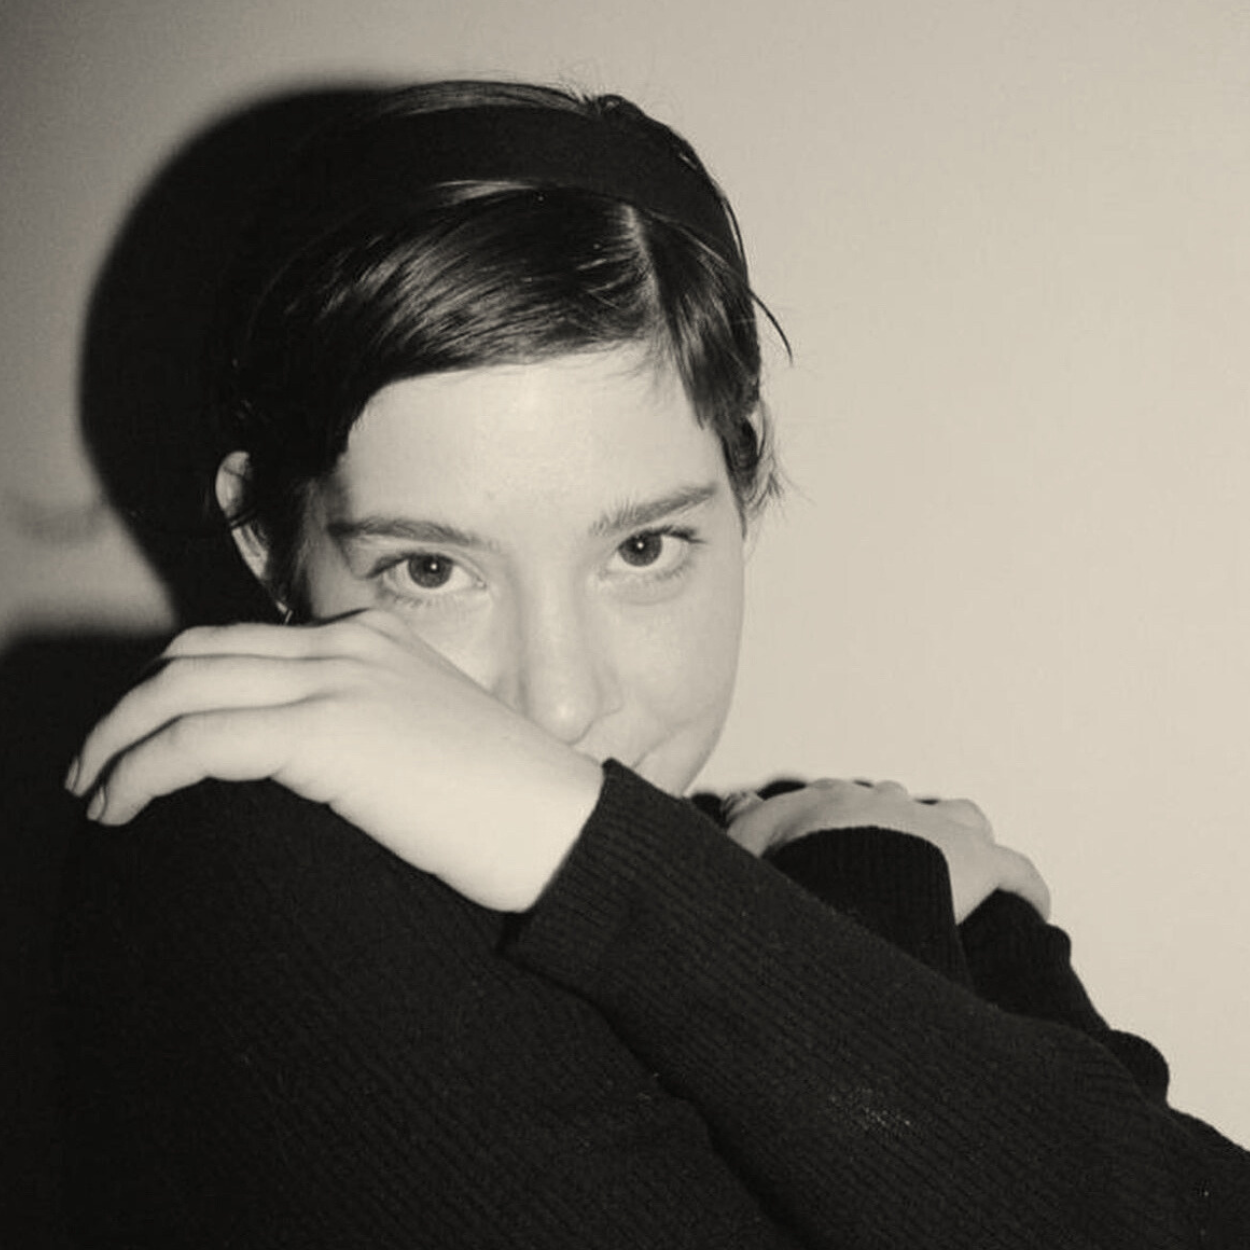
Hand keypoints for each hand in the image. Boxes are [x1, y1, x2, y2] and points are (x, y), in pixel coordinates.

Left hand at [66, 611, 603, 910]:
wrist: (562, 827)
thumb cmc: (505, 805)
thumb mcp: (430, 737)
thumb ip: (365, 724)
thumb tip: (298, 762)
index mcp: (373, 637)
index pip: (240, 644)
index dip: (176, 689)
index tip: (145, 743)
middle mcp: (349, 643)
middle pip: (194, 654)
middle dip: (129, 708)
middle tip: (98, 765)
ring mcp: (338, 680)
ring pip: (179, 690)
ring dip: (118, 739)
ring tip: (96, 791)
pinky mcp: (327, 733)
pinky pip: (197, 740)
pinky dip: (142, 770)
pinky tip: (123, 806)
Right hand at [725, 779, 1049, 921]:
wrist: (846, 872)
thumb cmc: (796, 861)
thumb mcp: (749, 843)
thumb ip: (742, 828)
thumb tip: (734, 808)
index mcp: (837, 804)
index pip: (840, 806)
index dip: (840, 831)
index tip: (835, 853)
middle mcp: (891, 806)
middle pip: (900, 810)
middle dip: (897, 834)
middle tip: (888, 872)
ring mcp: (939, 830)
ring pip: (961, 822)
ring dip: (960, 844)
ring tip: (955, 879)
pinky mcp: (982, 862)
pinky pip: (1018, 873)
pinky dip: (1026, 890)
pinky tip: (1028, 910)